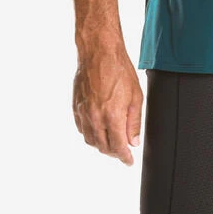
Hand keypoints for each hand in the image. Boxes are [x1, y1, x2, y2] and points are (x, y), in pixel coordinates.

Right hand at [73, 43, 142, 164]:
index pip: (118, 147)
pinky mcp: (76, 106)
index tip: (128, 162)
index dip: (124, 158)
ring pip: (91, 140)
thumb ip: (134, 123)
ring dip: (101, 146)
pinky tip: (98, 131)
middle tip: (122, 153)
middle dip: (114, 153)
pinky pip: (82, 128)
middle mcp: (95, 117)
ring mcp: (84, 112)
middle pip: (103, 147)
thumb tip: (133, 141)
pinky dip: (90, 134)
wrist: (98, 51)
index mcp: (112, 116)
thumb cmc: (119, 70)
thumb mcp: (136, 98)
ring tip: (111, 143)